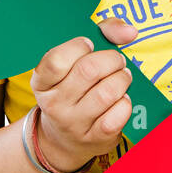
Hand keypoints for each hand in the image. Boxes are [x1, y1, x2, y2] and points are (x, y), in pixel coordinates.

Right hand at [28, 16, 138, 171]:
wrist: (65, 140)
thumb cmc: (75, 89)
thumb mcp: (74, 62)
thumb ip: (102, 34)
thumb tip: (129, 32)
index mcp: (42, 82)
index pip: (56, 60)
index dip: (79, 46)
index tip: (89, 45)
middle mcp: (54, 104)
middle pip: (88, 71)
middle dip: (111, 59)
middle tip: (116, 60)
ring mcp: (73, 123)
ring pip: (107, 93)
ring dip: (122, 79)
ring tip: (122, 77)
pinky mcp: (94, 138)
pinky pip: (118, 114)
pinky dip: (126, 102)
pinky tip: (121, 99)